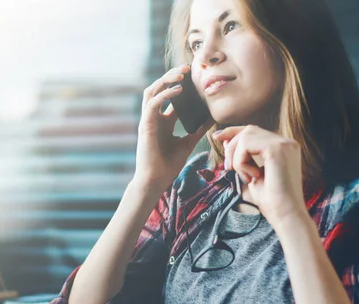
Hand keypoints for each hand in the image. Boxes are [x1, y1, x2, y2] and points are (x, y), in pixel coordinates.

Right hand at [134, 64, 213, 190]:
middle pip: (159, 88)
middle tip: (187, 67)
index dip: (180, 84)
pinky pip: (152, 103)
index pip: (170, 96)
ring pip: (152, 91)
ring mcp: (148, 120)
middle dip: (171, 75)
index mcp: (163, 121)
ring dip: (165, 80)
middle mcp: (154, 117)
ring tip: (181, 74)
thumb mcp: (188, 143)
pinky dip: (165, 95)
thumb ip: (198, 129)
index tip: (194, 76)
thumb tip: (212, 118)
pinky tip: (179, 90)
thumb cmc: (168, 165)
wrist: (156, 180)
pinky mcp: (145, 125)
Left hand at [212, 125, 307, 226]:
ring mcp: (283, 143)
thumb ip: (241, 156)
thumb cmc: (270, 200)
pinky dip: (241, 161)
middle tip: (228, 168)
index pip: (254, 131)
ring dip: (236, 158)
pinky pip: (246, 144)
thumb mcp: (251, 173)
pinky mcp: (277, 148)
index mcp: (283, 147)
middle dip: (231, 146)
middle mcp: (286, 142)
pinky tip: (251, 177)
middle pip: (248, 130)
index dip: (233, 132)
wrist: (285, 214)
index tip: (216, 137)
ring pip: (245, 136)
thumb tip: (225, 140)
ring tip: (245, 177)